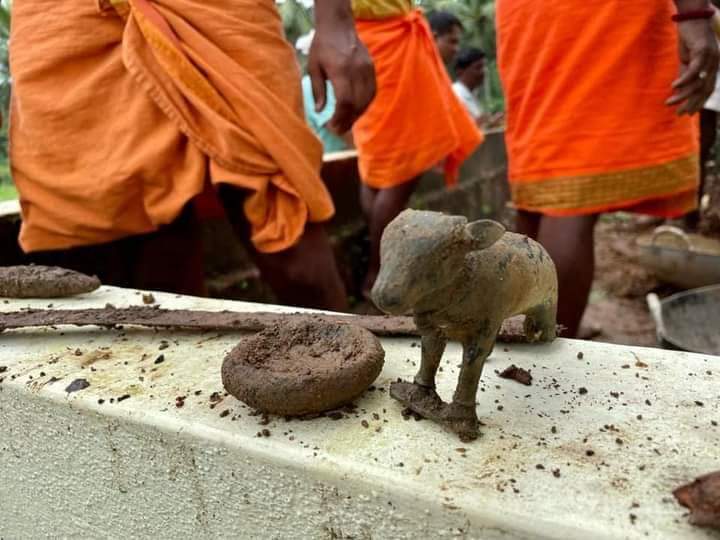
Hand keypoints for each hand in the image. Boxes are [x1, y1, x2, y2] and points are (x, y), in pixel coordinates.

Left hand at [308, 1, 375, 134]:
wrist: (338, 26)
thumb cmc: (322, 47)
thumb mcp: (313, 67)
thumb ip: (317, 90)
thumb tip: (320, 111)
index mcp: (340, 70)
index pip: (345, 101)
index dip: (340, 118)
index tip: (331, 126)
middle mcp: (357, 71)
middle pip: (357, 104)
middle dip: (347, 120)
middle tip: (337, 130)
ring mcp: (367, 70)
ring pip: (367, 101)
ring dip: (357, 115)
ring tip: (345, 123)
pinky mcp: (372, 69)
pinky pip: (372, 93)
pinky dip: (364, 105)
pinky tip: (355, 111)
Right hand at [667, 19, 719, 114]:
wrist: (692, 19)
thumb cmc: (689, 39)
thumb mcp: (686, 60)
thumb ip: (685, 74)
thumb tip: (678, 90)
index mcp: (712, 67)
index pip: (708, 90)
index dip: (698, 103)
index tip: (687, 114)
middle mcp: (714, 64)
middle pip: (704, 90)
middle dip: (691, 104)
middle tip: (678, 114)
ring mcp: (710, 58)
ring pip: (698, 83)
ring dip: (683, 95)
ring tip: (669, 102)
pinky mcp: (702, 51)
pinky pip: (693, 70)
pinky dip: (683, 80)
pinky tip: (673, 87)